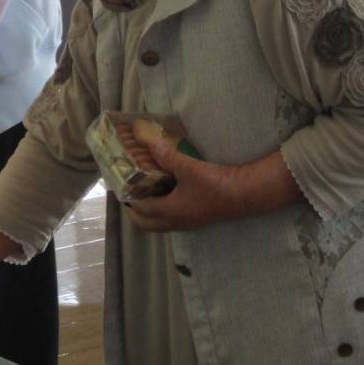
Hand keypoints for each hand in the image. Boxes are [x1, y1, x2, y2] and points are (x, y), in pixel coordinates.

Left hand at [122, 120, 236, 232]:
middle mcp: (175, 222)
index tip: (119, 187)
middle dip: (133, 211)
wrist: (244, 195)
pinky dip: (161, 211)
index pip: (139, 209)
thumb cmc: (215, 183)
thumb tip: (146, 140)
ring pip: (158, 224)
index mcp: (169, 211)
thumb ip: (166, 155)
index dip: (127, 199)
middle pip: (145, 223)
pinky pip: (170, 221)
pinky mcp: (196, 219)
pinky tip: (166, 193)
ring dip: (147, 213)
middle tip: (128, 193)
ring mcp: (187, 223)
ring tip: (144, 192)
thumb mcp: (188, 167)